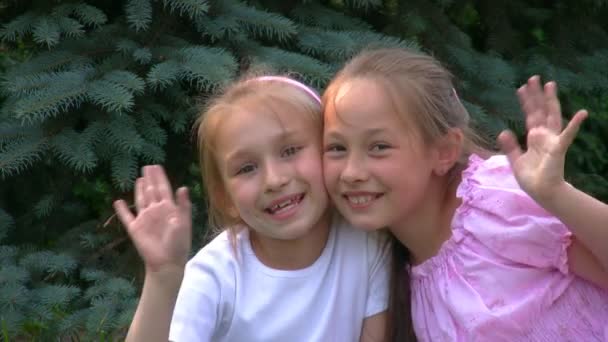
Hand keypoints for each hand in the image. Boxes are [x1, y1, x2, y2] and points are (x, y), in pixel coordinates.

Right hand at [114, 165, 191, 275]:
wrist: (167, 262)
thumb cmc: (179, 244)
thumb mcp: (184, 223)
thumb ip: (183, 205)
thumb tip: (182, 187)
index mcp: (169, 209)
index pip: (164, 189)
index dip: (160, 177)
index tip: (157, 166)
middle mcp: (156, 211)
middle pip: (152, 191)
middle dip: (150, 179)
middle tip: (147, 167)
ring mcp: (145, 219)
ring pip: (141, 200)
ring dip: (139, 189)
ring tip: (139, 178)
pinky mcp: (135, 229)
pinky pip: (126, 217)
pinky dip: (121, 210)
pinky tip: (117, 201)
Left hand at [497, 76, 587, 202]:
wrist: (541, 191)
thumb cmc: (531, 177)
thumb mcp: (516, 160)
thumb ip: (510, 145)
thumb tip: (503, 131)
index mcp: (534, 137)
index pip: (529, 114)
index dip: (525, 102)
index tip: (521, 88)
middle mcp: (544, 134)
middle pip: (540, 110)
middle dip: (536, 95)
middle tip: (533, 77)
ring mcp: (552, 139)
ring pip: (552, 115)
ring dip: (551, 100)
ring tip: (551, 84)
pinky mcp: (558, 147)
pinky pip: (567, 134)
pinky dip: (574, 124)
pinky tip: (582, 113)